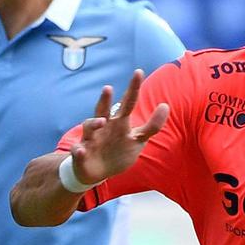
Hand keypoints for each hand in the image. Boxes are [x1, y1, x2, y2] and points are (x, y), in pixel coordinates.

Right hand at [70, 69, 168, 183]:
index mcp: (118, 122)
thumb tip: (165, 105)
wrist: (97, 172)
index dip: (133, 88)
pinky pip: (79, 151)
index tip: (138, 71)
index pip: (128, 102)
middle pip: (104, 109)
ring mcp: (91, 138)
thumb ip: (152, 125)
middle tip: (108, 88)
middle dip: (106, 99)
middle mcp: (103, 126)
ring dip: (94, 124)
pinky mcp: (81, 153)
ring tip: (101, 122)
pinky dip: (80, 151)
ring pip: (89, 127)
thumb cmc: (118, 152)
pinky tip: (82, 151)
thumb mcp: (138, 139)